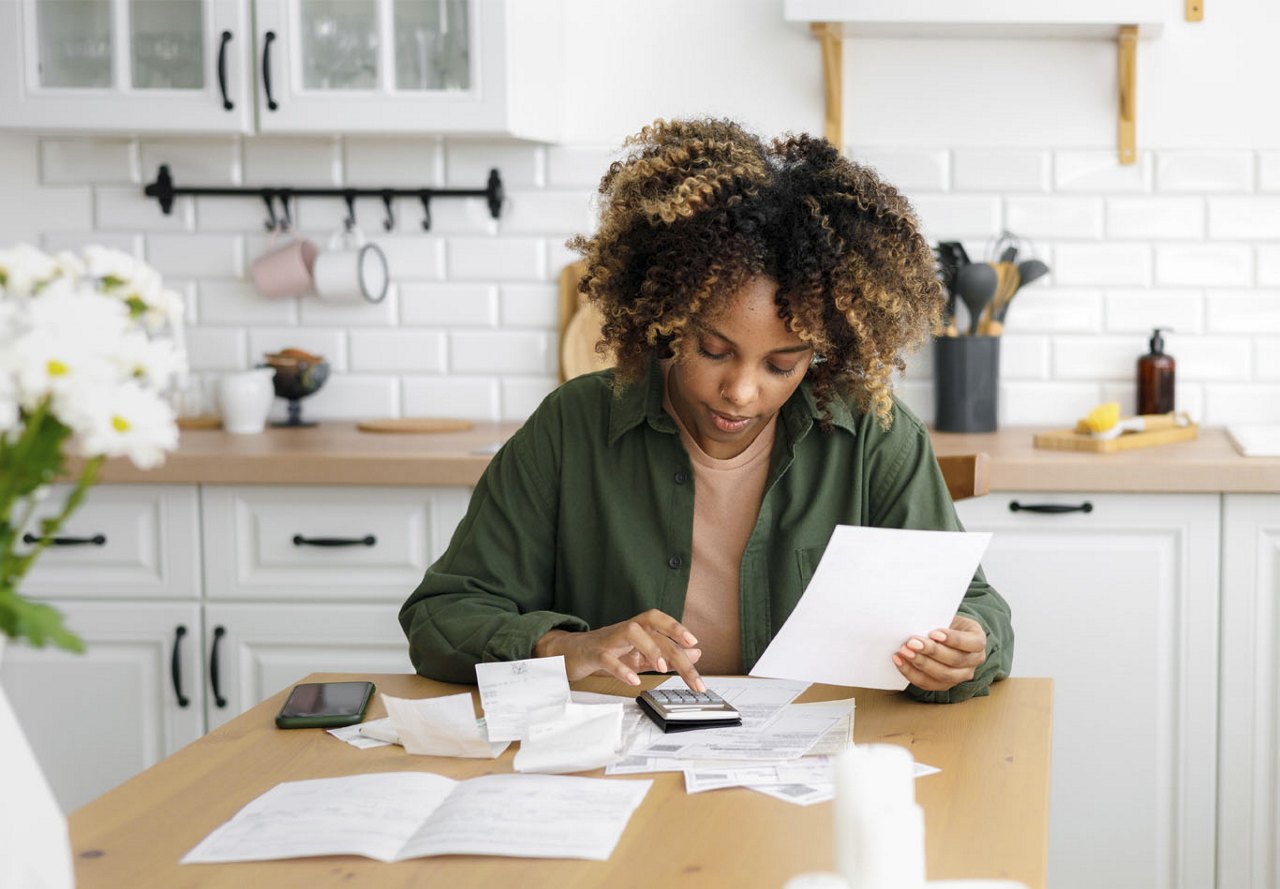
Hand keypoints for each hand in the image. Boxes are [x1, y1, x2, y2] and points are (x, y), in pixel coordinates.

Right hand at [535, 609, 704, 691]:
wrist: (568, 654)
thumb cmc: (606, 653)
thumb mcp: (639, 656)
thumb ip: (666, 655)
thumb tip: (696, 653)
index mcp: (637, 629)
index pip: (659, 620)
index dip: (676, 627)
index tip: (694, 643)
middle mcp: (625, 630)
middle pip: (654, 633)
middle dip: (676, 654)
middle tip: (693, 678)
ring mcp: (609, 640)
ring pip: (631, 633)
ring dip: (650, 648)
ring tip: (662, 668)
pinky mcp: (593, 653)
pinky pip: (607, 658)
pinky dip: (621, 669)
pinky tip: (633, 681)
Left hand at [892, 615, 986, 691]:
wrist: (946, 636)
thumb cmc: (946, 624)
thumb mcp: (947, 617)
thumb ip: (938, 621)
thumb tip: (918, 621)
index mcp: (978, 641)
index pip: (972, 643)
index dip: (953, 639)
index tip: (933, 633)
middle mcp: (974, 661)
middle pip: (955, 660)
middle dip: (932, 651)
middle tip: (911, 642)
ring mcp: (962, 675)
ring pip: (943, 675)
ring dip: (921, 664)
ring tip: (904, 652)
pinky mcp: (946, 684)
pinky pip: (929, 683)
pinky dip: (911, 673)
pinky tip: (899, 661)